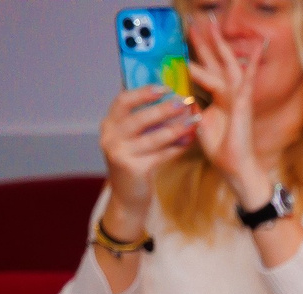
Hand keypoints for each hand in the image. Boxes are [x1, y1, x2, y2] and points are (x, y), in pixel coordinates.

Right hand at [98, 82, 199, 230]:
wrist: (128, 196)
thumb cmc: (135, 161)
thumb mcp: (131, 138)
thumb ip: (141, 118)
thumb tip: (162, 92)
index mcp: (109, 124)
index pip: (123, 100)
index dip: (144, 92)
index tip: (165, 88)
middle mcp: (110, 137)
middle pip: (139, 117)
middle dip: (164, 109)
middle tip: (184, 102)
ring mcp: (119, 153)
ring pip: (153, 137)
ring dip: (176, 128)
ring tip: (193, 121)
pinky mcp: (133, 169)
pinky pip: (161, 155)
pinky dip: (177, 147)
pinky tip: (190, 141)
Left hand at [185, 15, 271, 211]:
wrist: (234, 166)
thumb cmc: (220, 148)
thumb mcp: (198, 123)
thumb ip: (191, 106)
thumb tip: (181, 95)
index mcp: (218, 97)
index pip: (205, 70)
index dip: (195, 54)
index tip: (183, 39)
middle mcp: (229, 93)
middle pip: (217, 61)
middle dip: (207, 41)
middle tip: (198, 20)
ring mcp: (238, 97)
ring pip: (228, 64)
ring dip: (221, 44)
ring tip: (212, 25)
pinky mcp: (244, 104)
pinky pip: (243, 80)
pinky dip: (251, 63)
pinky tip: (255, 48)